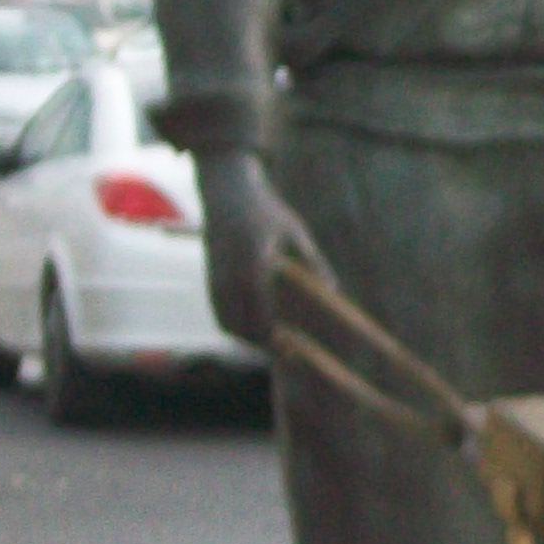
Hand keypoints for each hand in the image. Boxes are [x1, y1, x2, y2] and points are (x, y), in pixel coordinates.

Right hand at [193, 151, 326, 352]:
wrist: (226, 190)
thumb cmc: (266, 209)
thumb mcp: (295, 231)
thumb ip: (314, 261)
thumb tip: (334, 289)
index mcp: (252, 262)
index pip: (259, 311)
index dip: (273, 336)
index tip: (291, 348)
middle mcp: (229, 272)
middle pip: (241, 324)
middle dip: (261, 343)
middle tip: (286, 353)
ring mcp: (215, 275)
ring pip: (226, 322)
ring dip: (246, 338)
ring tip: (271, 344)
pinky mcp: (209, 275)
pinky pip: (218, 311)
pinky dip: (233, 326)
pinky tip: (253, 328)